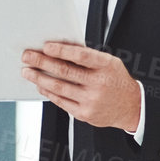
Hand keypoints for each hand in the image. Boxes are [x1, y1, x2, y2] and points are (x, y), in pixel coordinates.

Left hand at [21, 42, 141, 132]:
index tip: (45, 46)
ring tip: (28, 71)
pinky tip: (40, 86)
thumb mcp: (109, 63)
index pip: (81, 56)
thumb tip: (60, 48)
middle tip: (28, 56)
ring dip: (39, 78)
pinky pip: (61, 101)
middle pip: (65, 71)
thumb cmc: (116, 80)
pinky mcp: (84, 113)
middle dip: (42, 62)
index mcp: (106, 66)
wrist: (131, 107)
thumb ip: (88, 57)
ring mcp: (91, 100)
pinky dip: (48, 92)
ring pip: (59, 87)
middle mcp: (99, 83)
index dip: (61, 50)